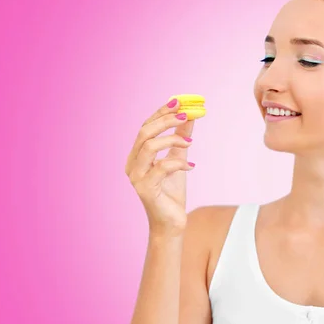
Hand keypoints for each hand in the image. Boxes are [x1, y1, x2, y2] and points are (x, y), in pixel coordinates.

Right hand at [125, 98, 194, 236]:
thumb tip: (190, 116)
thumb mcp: (179, 159)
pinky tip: (191, 168)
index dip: (162, 112)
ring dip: (173, 139)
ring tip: (190, 144)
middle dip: (167, 120)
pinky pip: (161, 167)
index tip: (180, 101)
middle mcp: (132, 163)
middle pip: (145, 132)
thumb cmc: (172, 192)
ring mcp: (136, 176)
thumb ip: (181, 138)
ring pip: (149, 146)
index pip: (146, 126)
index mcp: (137, 155)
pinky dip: (178, 163)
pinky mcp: (145, 189)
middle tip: (188, 115)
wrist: (172, 222)